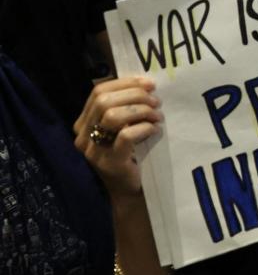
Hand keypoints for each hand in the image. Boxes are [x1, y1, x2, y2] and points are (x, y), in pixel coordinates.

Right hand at [73, 77, 162, 197]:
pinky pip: (125, 136)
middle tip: (157, 101)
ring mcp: (94, 151)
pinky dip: (144, 128)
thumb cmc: (131, 155)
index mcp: (84, 123)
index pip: (98, 92)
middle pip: (104, 101)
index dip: (125, 83)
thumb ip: (125, 108)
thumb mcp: (123, 127)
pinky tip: (155, 130)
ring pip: (113, 116)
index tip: (149, 84)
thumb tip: (146, 85)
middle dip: (135, 95)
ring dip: (141, 111)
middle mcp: (83, 136)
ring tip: (157, 116)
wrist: (131, 191)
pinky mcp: (110, 163)